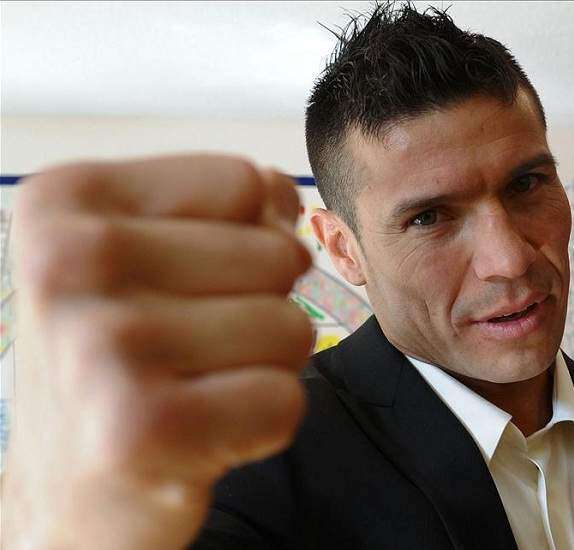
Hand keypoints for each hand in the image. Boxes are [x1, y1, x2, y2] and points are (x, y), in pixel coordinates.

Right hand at [3, 154, 312, 548]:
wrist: (70, 480)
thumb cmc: (117, 352)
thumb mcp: (145, 250)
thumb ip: (225, 204)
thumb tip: (285, 193)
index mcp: (65, 200)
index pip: (245, 183)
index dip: (248, 235)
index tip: (198, 278)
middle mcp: (68, 261)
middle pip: (278, 255)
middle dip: (262, 305)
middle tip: (194, 347)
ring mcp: (100, 346)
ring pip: (291, 327)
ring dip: (263, 364)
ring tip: (196, 386)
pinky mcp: (140, 429)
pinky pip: (284, 401)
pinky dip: (264, 420)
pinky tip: (203, 432)